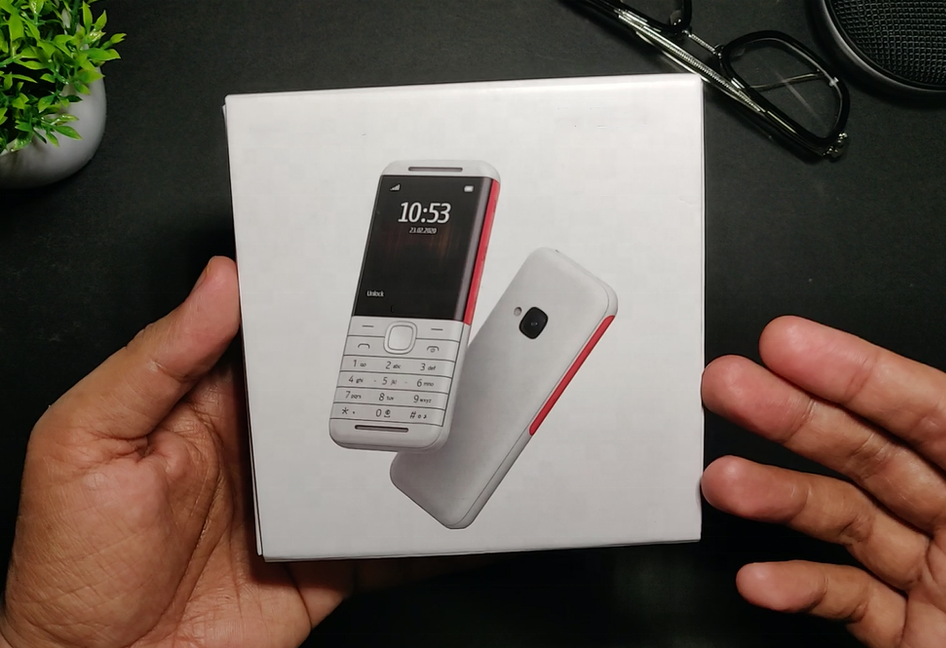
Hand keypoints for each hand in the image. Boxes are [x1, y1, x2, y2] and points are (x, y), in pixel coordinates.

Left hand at [0, 257, 472, 647]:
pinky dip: (425, 534)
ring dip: (416, 448)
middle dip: (385, 369)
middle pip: (337, 394)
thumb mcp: (87, 441)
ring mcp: (298, 507)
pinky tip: (454, 521)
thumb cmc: (72, 568)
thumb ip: (154, 362)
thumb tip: (215, 287)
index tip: (359, 283)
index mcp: (206, 406)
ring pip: (373, 462)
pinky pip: (387, 541)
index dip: (312, 309)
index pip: (272, 339)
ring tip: (459, 422)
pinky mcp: (325, 562)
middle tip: (434, 344)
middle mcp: (261, 450)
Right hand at [702, 316, 945, 647]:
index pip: (939, 414)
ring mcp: (942, 580)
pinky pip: (849, 600)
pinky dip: (799, 587)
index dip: (862, 374)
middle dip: (794, 416)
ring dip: (778, 499)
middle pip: (875, 455)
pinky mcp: (913, 632)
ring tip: (725, 484)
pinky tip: (763, 580)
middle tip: (731, 385)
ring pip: (849, 522)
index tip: (794, 347)